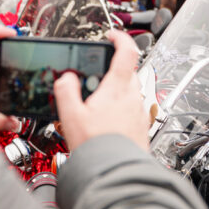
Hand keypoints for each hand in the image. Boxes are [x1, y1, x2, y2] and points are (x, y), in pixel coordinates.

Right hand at [53, 29, 149, 150]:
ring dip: (116, 90)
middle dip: (113, 69)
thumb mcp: (71, 116)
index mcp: (117, 88)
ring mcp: (139, 112)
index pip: (126, 51)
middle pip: (128, 71)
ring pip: (130, 90)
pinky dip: (121, 108)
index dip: (119, 38)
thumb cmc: (97, 146)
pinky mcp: (141, 126)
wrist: (116, 173)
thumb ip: (66, 91)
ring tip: (98, 104)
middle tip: (96, 76)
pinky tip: (107, 122)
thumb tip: (66, 77)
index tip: (110, 36)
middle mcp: (133, 97)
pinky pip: (132, 109)